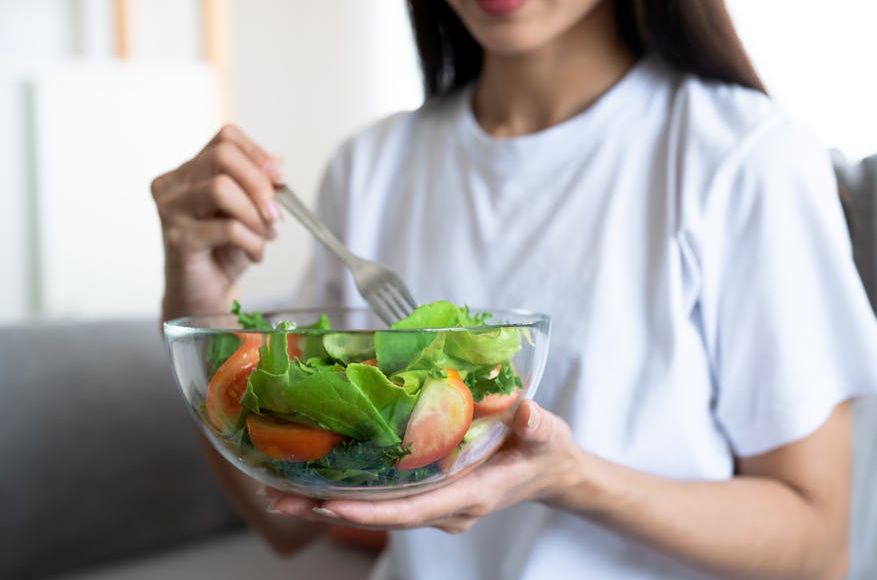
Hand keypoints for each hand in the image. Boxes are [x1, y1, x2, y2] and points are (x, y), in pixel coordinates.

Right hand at [151, 124, 282, 317]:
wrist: (203, 296)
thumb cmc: (224, 251)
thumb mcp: (247, 211)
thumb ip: (258, 185)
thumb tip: (277, 163)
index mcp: (187, 171)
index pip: (225, 139)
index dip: (258, 154)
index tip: (280, 178)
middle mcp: (171, 185)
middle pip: (222, 156)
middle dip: (259, 183)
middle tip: (275, 213)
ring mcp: (169, 210)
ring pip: (220, 188)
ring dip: (255, 215)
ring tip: (265, 236)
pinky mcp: (177, 239)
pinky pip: (227, 228)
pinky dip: (253, 242)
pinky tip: (254, 254)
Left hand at [265, 400, 580, 533]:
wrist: (549, 470)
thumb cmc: (545, 452)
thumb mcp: (546, 435)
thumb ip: (535, 424)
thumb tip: (521, 409)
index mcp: (469, 495)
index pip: (411, 511)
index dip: (368, 511)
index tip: (327, 504)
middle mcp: (445, 507)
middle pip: (380, 515)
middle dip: (328, 507)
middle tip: (276, 495)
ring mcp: (435, 505)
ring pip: (376, 510)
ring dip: (327, 501)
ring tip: (277, 490)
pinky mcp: (428, 494)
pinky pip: (383, 498)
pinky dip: (348, 489)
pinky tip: (314, 476)